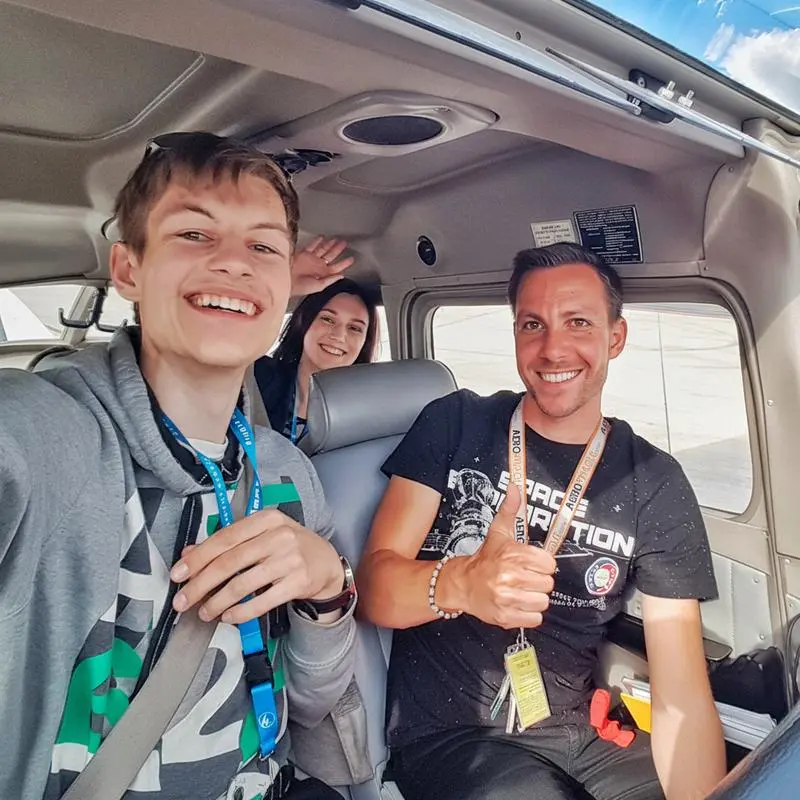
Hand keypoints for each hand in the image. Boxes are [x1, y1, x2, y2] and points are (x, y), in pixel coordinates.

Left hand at [169, 509, 343, 623]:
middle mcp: (279, 536)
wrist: (326, 562)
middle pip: (229, 562)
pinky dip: (241, 612)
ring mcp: (290, 559)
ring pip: (242, 584)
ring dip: (217, 602)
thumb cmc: (289, 547)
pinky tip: (229, 616)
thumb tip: (189, 554)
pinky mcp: (298, 582)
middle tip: (184, 600)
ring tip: (205, 612)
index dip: (198, 558)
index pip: (224, 538)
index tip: (178, 574)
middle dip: (201, 584)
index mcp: (266, 519)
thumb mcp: (261, 536)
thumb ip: (226, 543)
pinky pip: (262, 601)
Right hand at [291, 236, 354, 295]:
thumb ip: (330, 280)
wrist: (284, 281)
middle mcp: (317, 266)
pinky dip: (317, 241)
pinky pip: (312, 246)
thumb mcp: (318, 286)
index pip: (336, 267)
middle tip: (345, 243)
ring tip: (337, 239)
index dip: (344, 263)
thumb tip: (341, 276)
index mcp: (322, 275)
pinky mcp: (303, 254)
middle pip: (331, 256)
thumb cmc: (299, 287)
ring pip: (323, 249)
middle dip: (338, 250)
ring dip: (330, 244)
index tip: (351, 258)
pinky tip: (322, 237)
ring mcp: (311, 259)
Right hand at [456, 483, 555, 628]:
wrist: (462, 584)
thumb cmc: (485, 559)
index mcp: (513, 555)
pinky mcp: (506, 616)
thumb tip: (515, 488)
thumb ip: (510, 510)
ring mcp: (507, 598)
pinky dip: (528, 614)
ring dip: (534, 598)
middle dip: (538, 582)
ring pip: (542, 602)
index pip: (549, 564)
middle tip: (525, 578)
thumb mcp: (498, 533)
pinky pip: (534, 618)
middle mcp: (510, 576)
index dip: (542, 565)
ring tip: (521, 591)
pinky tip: (518, 604)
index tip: (532, 565)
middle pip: (547, 584)